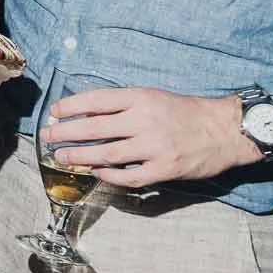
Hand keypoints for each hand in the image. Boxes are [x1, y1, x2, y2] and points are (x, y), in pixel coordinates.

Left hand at [40, 87, 258, 187]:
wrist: (226, 130)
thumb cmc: (185, 111)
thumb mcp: (152, 97)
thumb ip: (122, 105)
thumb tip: (86, 113)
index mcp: (140, 98)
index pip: (95, 101)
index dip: (70, 107)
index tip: (53, 113)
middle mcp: (144, 121)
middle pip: (94, 129)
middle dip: (65, 134)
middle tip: (47, 137)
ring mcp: (154, 147)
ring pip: (106, 154)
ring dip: (80, 156)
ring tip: (62, 157)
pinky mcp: (165, 169)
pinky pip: (129, 176)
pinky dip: (109, 175)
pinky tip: (97, 173)